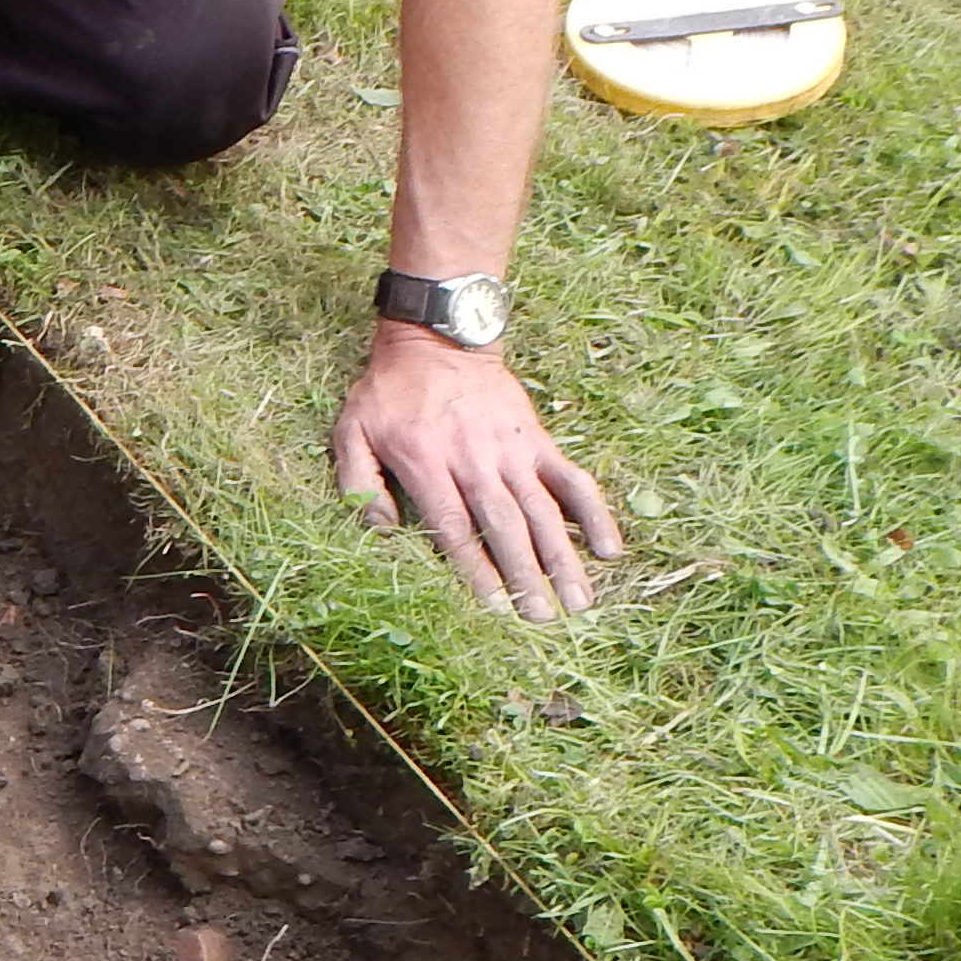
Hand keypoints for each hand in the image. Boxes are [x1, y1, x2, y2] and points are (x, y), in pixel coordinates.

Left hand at [330, 327, 620, 620]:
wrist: (438, 340)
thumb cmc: (389, 392)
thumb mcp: (351, 430)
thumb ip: (358, 481)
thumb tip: (379, 531)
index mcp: (427, 461)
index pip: (454, 526)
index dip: (473, 569)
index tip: (492, 607)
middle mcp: (475, 459)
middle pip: (504, 526)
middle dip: (525, 576)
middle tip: (543, 620)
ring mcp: (512, 450)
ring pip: (542, 511)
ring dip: (562, 558)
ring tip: (580, 601)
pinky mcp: (537, 440)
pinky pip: (571, 479)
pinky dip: (592, 512)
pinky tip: (608, 548)